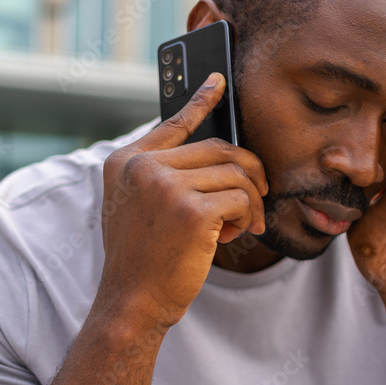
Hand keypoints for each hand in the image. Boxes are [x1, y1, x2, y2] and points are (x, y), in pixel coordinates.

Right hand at [96, 73, 267, 331]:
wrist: (131, 303)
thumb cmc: (141, 260)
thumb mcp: (135, 209)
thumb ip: (161, 177)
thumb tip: (219, 156)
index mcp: (124, 162)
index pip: (172, 124)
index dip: (200, 100)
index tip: (218, 81)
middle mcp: (140, 166)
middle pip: (219, 148)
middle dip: (248, 174)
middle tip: (261, 197)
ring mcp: (164, 185)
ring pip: (235, 174)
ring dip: (250, 202)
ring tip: (243, 226)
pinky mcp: (190, 209)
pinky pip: (241, 199)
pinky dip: (248, 218)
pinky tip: (235, 235)